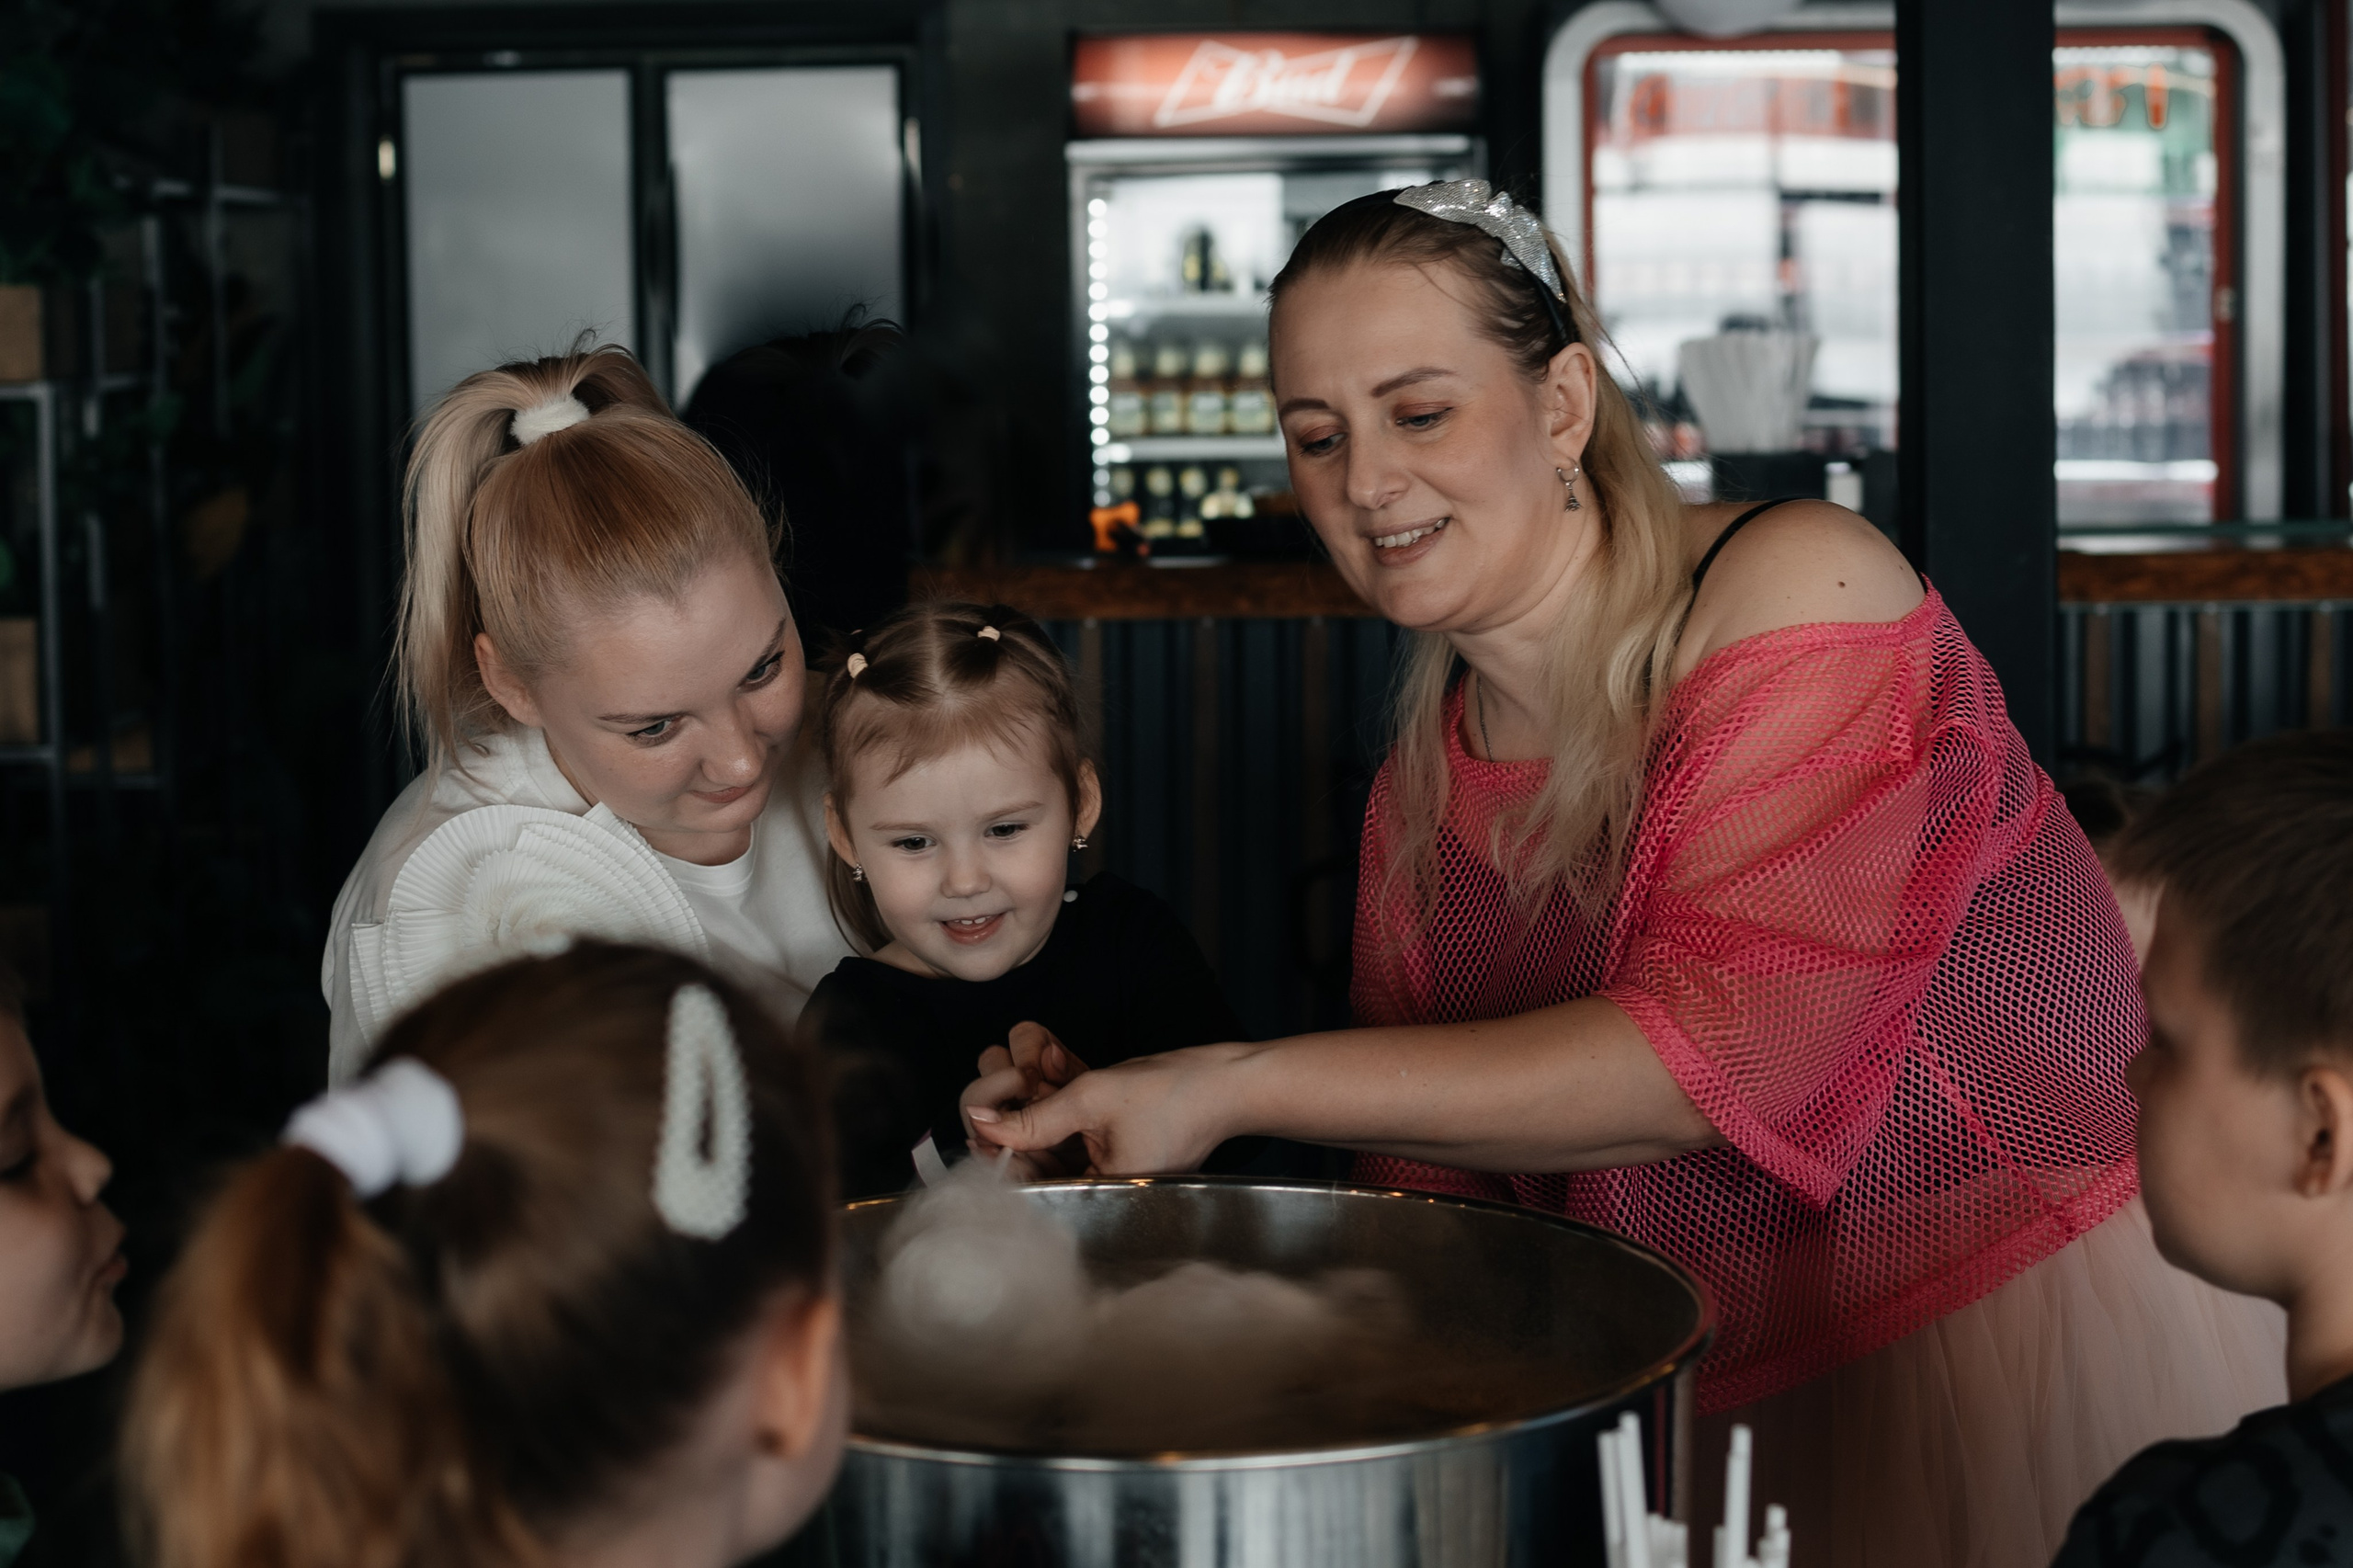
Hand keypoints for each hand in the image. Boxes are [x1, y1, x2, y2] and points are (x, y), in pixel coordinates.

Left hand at [966, 1043, 1250, 1175]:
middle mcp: (1096, 1189)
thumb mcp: (1090, 1100)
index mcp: (1093, 1198)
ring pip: (1046, 1140)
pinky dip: (1059, 1099)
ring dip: (1035, 1100)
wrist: (1229, 1082)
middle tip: (1013, 1080)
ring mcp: (1104, 1167)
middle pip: (1032, 1163)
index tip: (984, 1118)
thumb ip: (1030, 1118)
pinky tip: (1054, 1065)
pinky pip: (1070, 1129)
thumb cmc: (1172, 1095)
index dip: (998, 1153)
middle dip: (1017, 1119)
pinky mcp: (1111, 1145)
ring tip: (1037, 1065)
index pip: (1025, 1187)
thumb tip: (977, 1121)